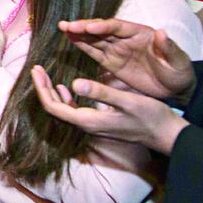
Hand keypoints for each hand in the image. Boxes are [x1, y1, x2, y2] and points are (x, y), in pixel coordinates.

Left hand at [31, 66, 188, 154]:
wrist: (166, 134)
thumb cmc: (150, 116)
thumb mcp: (126, 101)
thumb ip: (100, 93)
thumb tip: (73, 83)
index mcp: (89, 120)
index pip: (54, 107)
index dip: (42, 89)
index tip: (36, 70)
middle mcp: (87, 125)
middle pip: (55, 108)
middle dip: (43, 88)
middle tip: (36, 68)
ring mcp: (93, 125)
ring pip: (63, 109)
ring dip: (52, 92)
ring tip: (45, 74)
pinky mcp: (99, 122)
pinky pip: (74, 110)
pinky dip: (66, 97)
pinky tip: (66, 87)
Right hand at [58, 18, 195, 102]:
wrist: (176, 89)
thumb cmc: (179, 72)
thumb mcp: (178, 61)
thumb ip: (169, 48)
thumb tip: (161, 32)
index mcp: (140, 34)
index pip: (118, 27)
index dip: (103, 26)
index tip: (89, 26)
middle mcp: (125, 38)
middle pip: (101, 30)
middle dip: (84, 27)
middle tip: (66, 25)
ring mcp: (117, 50)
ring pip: (94, 39)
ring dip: (79, 34)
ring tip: (63, 28)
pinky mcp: (111, 63)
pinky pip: (94, 52)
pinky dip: (82, 46)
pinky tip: (70, 40)